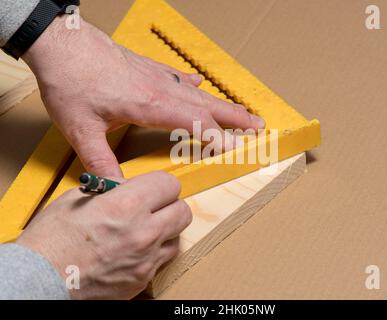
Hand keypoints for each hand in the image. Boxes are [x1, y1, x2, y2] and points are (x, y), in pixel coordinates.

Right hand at [16, 171, 191, 298]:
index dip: (160, 184)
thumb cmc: (51, 240)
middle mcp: (144, 233)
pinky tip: (134, 249)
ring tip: (143, 230)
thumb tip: (129, 187)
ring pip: (176, 237)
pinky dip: (154, 252)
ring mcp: (146, 260)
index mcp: (126, 206)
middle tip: (154, 207)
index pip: (169, 185)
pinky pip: (162, 260)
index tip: (152, 188)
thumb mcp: (78, 198)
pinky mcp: (142, 280)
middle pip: (183, 211)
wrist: (39, 281)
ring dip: (165, 230)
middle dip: (170, 205)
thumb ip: (112, 190)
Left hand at [22, 15, 264, 176]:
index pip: (195, 124)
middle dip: (235, 118)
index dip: (218, 138)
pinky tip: (197, 83)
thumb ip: (100, 163)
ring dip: (222, 102)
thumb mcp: (81, 130)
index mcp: (151, 106)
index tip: (238, 149)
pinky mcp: (146, 66)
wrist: (60, 42)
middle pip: (207, 106)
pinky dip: (192, 84)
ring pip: (198, 92)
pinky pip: (177, 76)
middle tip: (258, 126)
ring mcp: (156, 75)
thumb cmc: (70, 82)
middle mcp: (161, 90)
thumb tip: (115, 190)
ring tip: (241, 110)